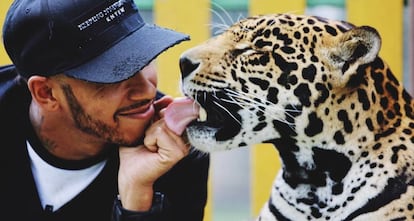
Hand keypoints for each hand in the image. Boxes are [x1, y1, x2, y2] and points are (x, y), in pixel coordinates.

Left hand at [117, 96, 189, 210]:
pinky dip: (150, 140)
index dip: (160, 113)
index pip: (174, 109)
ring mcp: (183, 146)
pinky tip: (151, 150)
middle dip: (151, 125)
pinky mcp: (178, 153)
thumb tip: (170, 98)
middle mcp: (185, 137)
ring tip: (149, 145)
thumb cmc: (135, 149)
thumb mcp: (145, 123)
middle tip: (148, 139)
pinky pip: (160, 133)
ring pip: (163, 123)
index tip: (151, 126)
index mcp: (180, 130)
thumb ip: (157, 109)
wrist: (130, 172)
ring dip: (149, 134)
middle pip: (168, 114)